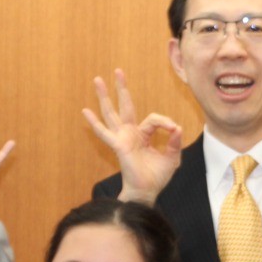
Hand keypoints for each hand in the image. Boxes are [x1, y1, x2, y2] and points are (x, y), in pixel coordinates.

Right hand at [82, 70, 182, 202]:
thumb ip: (174, 142)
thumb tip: (177, 128)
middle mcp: (130, 133)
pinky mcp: (118, 145)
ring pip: (111, 113)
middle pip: (125, 106)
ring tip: (97, 80)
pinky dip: (94, 123)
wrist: (147, 191)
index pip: (153, 119)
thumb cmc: (157, 176)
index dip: (165, 122)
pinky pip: (104, 133)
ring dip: (104, 96)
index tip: (174, 129)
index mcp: (143, 135)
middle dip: (121, 88)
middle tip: (118, 70)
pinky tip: (85, 111)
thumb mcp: (172, 157)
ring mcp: (122, 138)